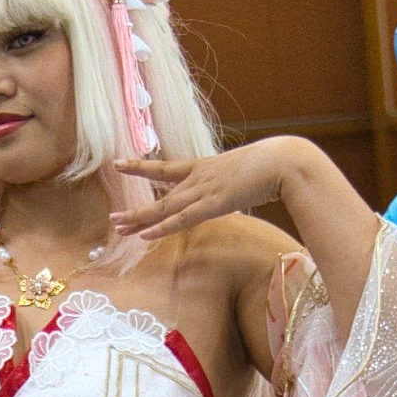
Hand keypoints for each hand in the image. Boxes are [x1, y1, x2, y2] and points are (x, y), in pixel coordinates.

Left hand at [110, 139, 303, 240]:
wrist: (284, 161)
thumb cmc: (273, 164)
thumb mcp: (245, 172)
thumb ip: (233, 181)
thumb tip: (233, 187)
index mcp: (205, 167)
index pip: (166, 168)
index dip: (141, 166)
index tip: (120, 163)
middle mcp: (199, 178)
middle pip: (160, 196)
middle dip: (136, 208)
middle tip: (112, 217)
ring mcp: (204, 190)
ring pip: (164, 208)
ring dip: (140, 219)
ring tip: (117, 226)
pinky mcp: (214, 204)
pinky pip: (182, 220)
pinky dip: (162, 228)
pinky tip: (144, 235)